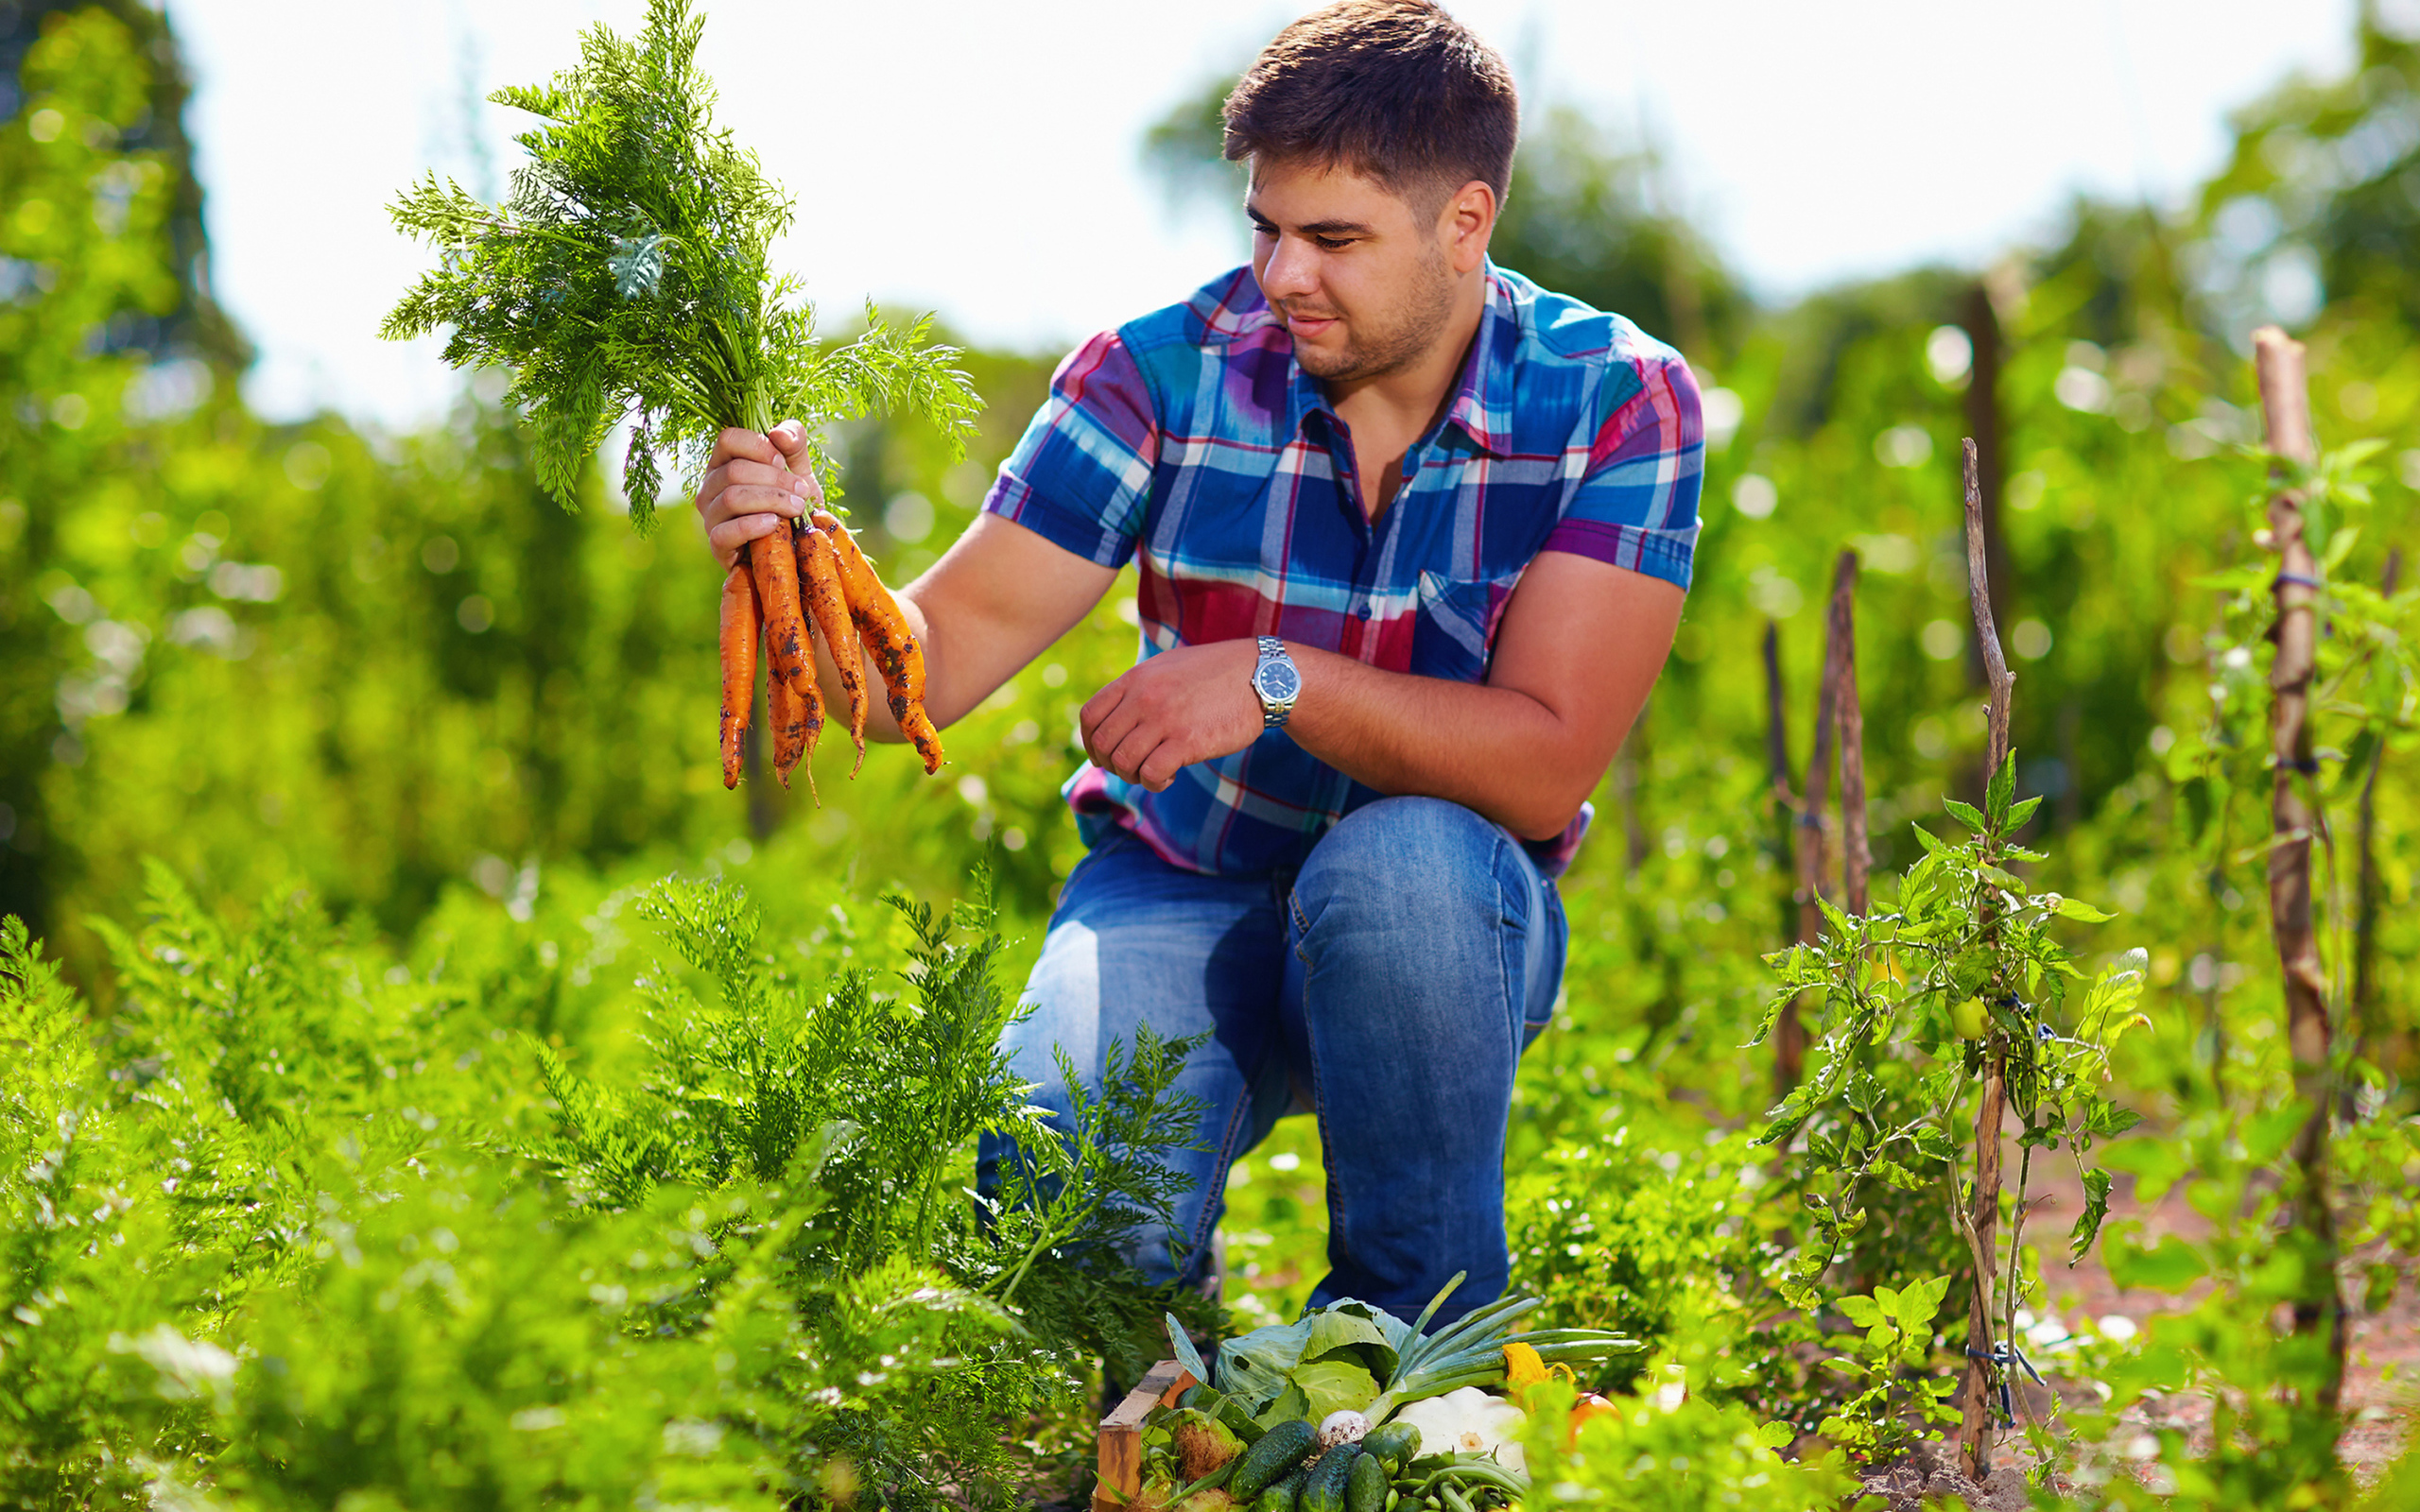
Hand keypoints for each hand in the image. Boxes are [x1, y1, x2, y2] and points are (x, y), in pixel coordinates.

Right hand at [694, 420, 823, 568]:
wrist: (801, 546)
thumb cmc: (795, 503)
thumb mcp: (800, 469)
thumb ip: (794, 443)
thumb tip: (779, 434)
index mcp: (725, 462)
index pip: (728, 439)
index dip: (758, 446)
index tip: (783, 461)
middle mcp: (711, 487)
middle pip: (734, 471)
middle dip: (775, 479)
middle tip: (802, 491)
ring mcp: (711, 517)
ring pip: (731, 499)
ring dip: (771, 501)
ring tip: (797, 508)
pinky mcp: (718, 546)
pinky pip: (725, 533)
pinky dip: (753, 526)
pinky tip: (775, 525)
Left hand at [1079, 639, 1265, 790]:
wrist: (1262, 676)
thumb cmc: (1216, 674)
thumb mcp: (1169, 668)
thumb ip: (1139, 688)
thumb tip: (1115, 715)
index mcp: (1136, 679)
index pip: (1090, 716)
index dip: (1090, 743)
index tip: (1104, 755)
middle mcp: (1144, 698)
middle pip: (1103, 743)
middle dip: (1111, 764)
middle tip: (1133, 768)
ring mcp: (1164, 719)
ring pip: (1123, 761)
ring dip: (1133, 776)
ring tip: (1153, 772)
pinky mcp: (1187, 741)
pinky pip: (1151, 773)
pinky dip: (1154, 783)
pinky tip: (1170, 777)